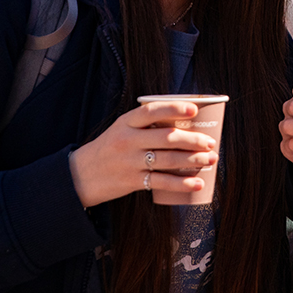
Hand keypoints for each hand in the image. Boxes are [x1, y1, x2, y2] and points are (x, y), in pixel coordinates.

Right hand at [69, 100, 218, 207]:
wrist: (81, 174)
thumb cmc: (110, 147)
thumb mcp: (121, 128)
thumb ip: (146, 123)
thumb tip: (184, 121)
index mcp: (126, 122)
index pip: (152, 111)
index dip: (174, 109)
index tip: (194, 110)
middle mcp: (128, 140)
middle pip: (166, 138)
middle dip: (193, 140)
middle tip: (210, 142)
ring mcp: (130, 162)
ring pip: (168, 160)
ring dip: (193, 160)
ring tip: (210, 159)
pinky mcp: (132, 181)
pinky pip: (161, 182)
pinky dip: (182, 183)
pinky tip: (197, 183)